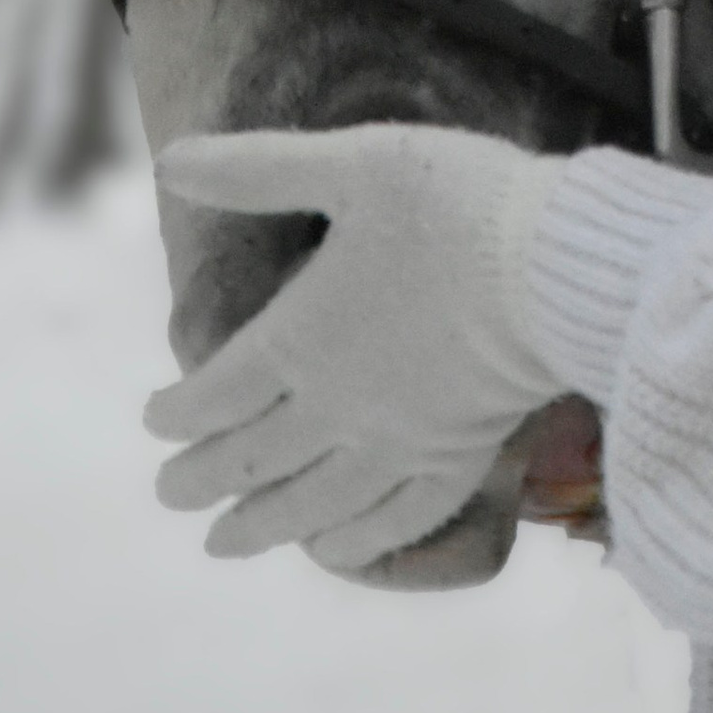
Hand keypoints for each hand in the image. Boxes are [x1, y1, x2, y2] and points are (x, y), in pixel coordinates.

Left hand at [148, 122, 563, 574]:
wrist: (559, 266)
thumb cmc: (457, 203)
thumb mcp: (353, 163)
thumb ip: (259, 168)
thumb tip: (168, 160)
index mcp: (302, 336)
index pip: (216, 394)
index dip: (175, 415)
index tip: (154, 420)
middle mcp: (339, 404)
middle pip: (251, 460)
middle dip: (199, 480)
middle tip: (168, 494)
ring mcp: (399, 442)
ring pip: (310, 504)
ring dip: (259, 527)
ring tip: (223, 544)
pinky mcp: (457, 457)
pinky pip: (394, 521)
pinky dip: (354, 544)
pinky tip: (331, 551)